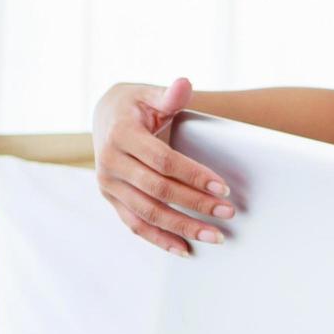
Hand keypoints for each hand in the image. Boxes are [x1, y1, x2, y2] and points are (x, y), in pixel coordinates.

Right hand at [92, 79, 232, 255]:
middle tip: (228, 214)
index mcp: (122, 135)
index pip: (163, 161)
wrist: (105, 116)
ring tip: (215, 237)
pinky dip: (160, 239)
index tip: (223, 188)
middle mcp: (110, 162)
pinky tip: (186, 249)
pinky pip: (135, 225)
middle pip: (158, 190)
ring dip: (182, 228)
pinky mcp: (112, 199)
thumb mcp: (151, 95)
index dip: (194, 175)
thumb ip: (170, 95)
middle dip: (195, 204)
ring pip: (147, 213)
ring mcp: (108, 184)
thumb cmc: (137, 105)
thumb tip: (184, 84)